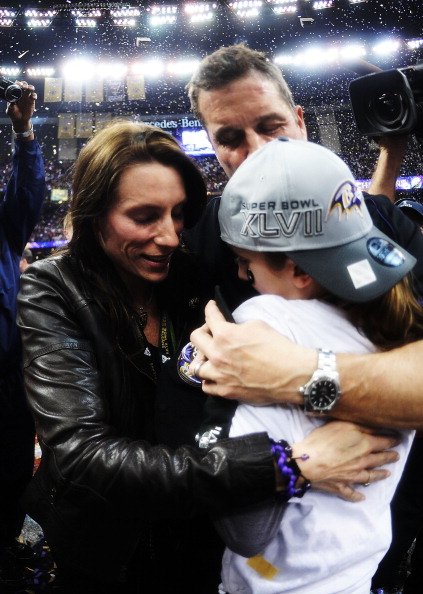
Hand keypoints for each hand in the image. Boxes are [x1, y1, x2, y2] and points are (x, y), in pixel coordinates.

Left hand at [6, 81, 36, 132]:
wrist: (20, 120)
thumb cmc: (13, 114)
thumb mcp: (10, 110)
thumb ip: (10, 106)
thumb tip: (12, 101)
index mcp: (15, 94)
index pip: (16, 85)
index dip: (17, 83)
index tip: (18, 85)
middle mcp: (21, 94)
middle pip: (24, 85)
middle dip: (24, 84)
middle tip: (23, 87)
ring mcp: (27, 97)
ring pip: (30, 89)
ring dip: (30, 87)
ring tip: (30, 89)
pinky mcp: (32, 101)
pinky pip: (34, 96)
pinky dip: (34, 95)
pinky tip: (33, 97)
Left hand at [190, 300, 313, 404]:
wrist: (292, 374)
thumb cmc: (278, 348)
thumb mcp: (257, 325)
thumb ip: (237, 327)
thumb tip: (231, 329)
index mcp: (225, 335)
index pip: (210, 317)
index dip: (210, 309)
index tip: (212, 307)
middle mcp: (217, 355)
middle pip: (195, 338)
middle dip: (203, 331)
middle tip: (212, 331)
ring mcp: (219, 375)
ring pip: (196, 366)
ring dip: (203, 358)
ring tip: (212, 357)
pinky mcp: (226, 391)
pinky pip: (206, 386)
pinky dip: (208, 379)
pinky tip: (215, 375)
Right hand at [292, 420, 399, 501]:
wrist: (306, 463)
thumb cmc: (323, 440)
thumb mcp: (343, 424)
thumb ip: (362, 426)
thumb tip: (378, 428)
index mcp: (365, 445)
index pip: (384, 442)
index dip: (392, 440)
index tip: (398, 439)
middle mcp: (363, 462)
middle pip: (380, 459)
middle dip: (390, 456)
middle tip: (396, 456)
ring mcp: (353, 477)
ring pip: (371, 477)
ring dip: (380, 475)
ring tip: (387, 473)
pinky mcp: (341, 487)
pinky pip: (352, 493)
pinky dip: (358, 495)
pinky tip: (362, 496)